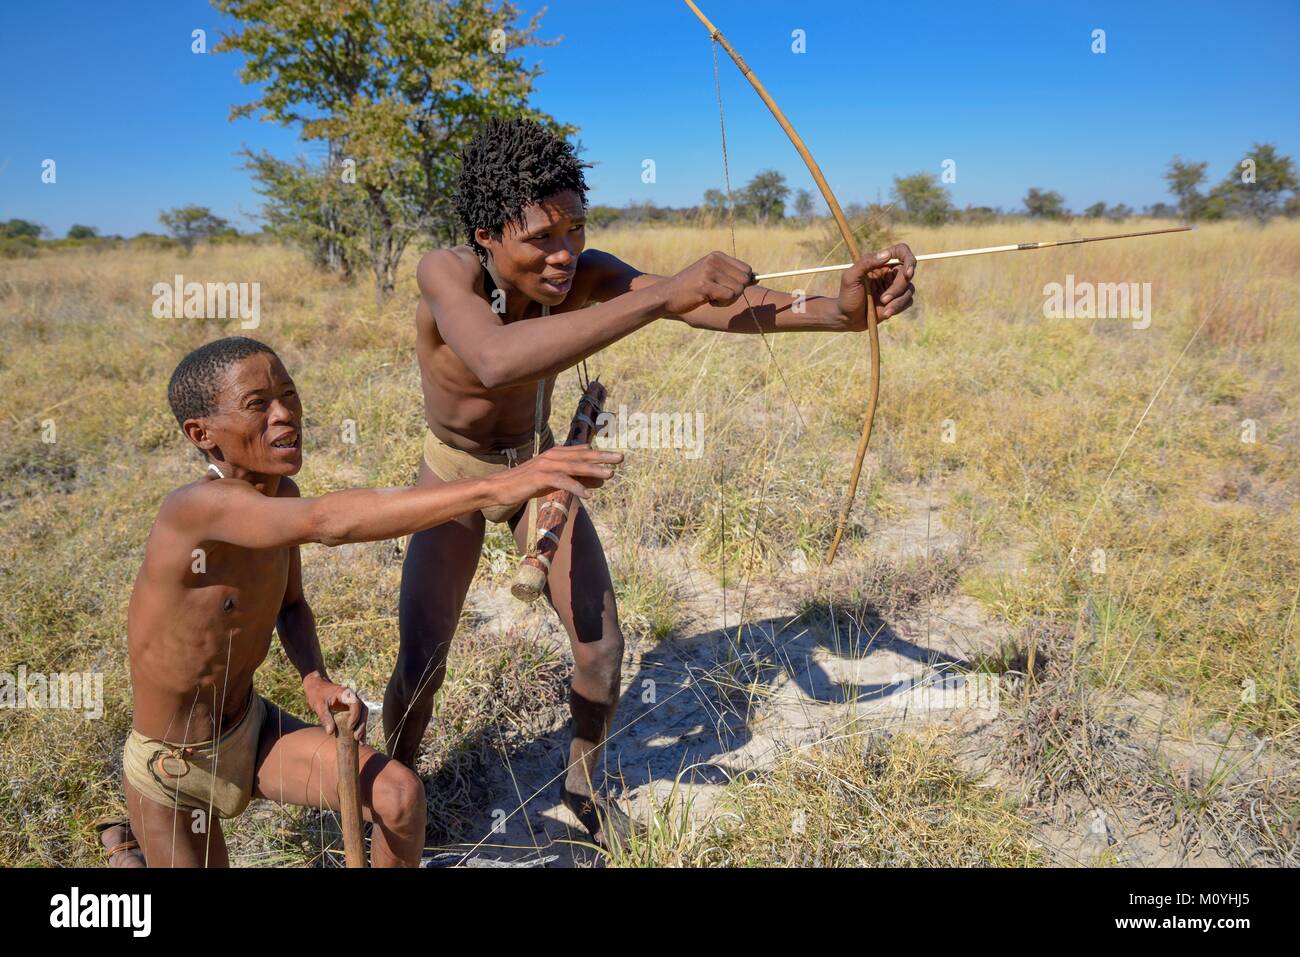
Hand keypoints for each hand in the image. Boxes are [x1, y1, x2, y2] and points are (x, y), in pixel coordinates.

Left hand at [304, 673, 366, 741]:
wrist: (316, 686)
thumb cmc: (317, 694)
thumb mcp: (318, 705)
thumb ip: (325, 717)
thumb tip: (330, 732)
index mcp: (346, 693)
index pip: (356, 704)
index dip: (355, 716)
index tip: (350, 727)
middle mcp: (352, 697)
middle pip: (363, 710)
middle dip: (362, 724)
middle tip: (357, 737)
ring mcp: (352, 703)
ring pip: (363, 714)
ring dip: (362, 727)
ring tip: (360, 741)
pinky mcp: (350, 709)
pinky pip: (358, 717)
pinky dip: (359, 727)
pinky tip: (359, 739)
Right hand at [491, 444, 623, 504]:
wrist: (501, 488)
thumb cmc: (528, 484)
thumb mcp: (554, 480)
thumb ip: (576, 478)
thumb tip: (599, 480)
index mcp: (556, 454)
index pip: (582, 452)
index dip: (600, 454)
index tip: (617, 455)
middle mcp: (553, 456)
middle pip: (582, 456)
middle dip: (602, 457)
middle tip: (621, 458)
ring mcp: (546, 466)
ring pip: (574, 467)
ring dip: (593, 470)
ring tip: (610, 474)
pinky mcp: (539, 478)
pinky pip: (561, 481)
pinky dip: (575, 487)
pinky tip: (587, 494)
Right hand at [660, 251, 755, 313]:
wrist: (667, 295)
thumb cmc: (690, 289)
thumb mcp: (711, 276)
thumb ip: (732, 275)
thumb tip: (756, 278)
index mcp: (716, 256)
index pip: (746, 269)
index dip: (742, 283)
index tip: (727, 288)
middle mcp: (714, 261)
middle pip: (744, 280)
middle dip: (736, 292)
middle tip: (719, 295)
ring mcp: (709, 272)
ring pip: (738, 290)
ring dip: (727, 299)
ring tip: (711, 297)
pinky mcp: (705, 285)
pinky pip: (729, 297)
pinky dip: (721, 303)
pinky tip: (707, 300)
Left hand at [838, 243, 916, 329]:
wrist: (848, 318)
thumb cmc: (847, 296)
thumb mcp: (851, 278)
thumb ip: (865, 263)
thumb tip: (886, 254)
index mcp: (880, 263)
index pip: (900, 251)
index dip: (908, 259)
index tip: (907, 273)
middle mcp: (890, 272)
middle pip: (907, 273)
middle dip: (898, 288)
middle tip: (883, 299)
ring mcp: (895, 286)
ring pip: (909, 288)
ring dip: (897, 301)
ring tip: (883, 310)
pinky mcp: (898, 300)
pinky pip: (908, 301)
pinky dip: (898, 307)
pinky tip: (885, 313)